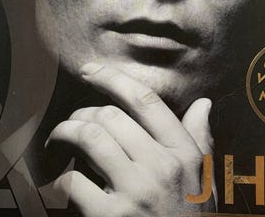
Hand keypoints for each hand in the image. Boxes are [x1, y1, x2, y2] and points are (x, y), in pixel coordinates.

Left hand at [45, 62, 214, 215]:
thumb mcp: (206, 179)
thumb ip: (202, 139)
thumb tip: (204, 103)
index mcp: (183, 152)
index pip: (146, 101)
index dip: (113, 78)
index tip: (91, 70)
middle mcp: (160, 167)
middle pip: (110, 115)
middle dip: (83, 112)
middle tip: (75, 121)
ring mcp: (135, 193)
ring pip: (89, 138)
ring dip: (66, 132)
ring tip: (60, 138)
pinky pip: (73, 182)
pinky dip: (59, 176)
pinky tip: (59, 178)